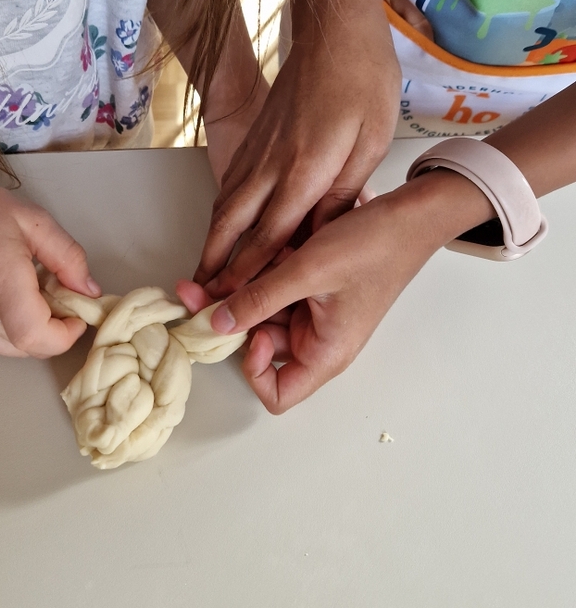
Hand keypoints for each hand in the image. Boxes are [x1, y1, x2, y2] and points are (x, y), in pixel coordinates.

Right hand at [0, 165, 99, 357]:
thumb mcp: (31, 219)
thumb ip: (67, 257)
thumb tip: (90, 291)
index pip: (36, 338)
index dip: (65, 335)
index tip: (76, 316)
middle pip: (26, 346)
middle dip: (50, 328)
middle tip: (51, 293)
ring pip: (7, 346)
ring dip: (26, 327)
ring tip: (20, 286)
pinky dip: (2, 322)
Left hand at [190, 170, 492, 412]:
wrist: (410, 214)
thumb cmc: (375, 247)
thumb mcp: (308, 271)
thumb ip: (259, 298)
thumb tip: (216, 323)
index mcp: (325, 352)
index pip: (278, 394)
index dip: (252, 370)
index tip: (244, 331)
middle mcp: (318, 340)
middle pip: (261, 345)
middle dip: (230, 318)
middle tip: (198, 289)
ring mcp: (314, 314)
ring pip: (262, 313)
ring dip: (242, 291)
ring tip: (224, 265)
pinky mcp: (312, 290)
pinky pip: (275, 290)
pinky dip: (260, 275)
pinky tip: (249, 252)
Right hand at [195, 0, 400, 295]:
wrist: (335, 27)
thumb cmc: (363, 79)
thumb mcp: (373, 140)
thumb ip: (345, 192)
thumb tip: (323, 234)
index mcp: (306, 169)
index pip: (272, 235)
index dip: (251, 274)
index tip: (234, 302)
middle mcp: (273, 164)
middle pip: (235, 225)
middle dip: (216, 265)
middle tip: (201, 296)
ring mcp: (259, 149)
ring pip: (226, 205)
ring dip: (211, 242)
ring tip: (201, 271)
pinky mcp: (256, 137)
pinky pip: (231, 184)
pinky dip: (220, 214)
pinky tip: (220, 228)